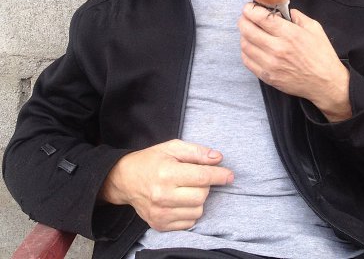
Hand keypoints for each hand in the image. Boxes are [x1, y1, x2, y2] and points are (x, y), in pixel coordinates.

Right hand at [99, 139, 233, 230]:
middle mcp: (163, 196)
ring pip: (198, 211)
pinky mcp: (160, 225)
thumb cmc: (151, 160)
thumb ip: (196, 152)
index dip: (219, 175)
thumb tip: (218, 158)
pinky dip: (190, 212)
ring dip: (198, 199)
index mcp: (167, 173)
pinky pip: (189, 222)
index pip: (202, 177)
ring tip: (185, 189)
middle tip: (195, 177)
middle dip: (205, 185)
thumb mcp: (172, 147)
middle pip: (202, 195)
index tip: (230, 175)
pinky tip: (180, 201)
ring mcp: (161, 213)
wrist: (125, 180)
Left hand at [238, 3, 350, 121]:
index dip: (250, 9)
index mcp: (290, 34)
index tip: (249, 7)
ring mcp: (271, 64)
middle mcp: (278, 49)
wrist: (326, 83)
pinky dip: (246, 51)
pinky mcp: (267, 76)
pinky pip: (247, 61)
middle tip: (246, 17)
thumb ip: (297, 16)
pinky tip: (252, 47)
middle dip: (243, 20)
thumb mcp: (314, 28)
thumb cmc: (322, 56)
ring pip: (245, 45)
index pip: (260, 17)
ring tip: (249, 31)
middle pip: (247, 30)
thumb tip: (283, 10)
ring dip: (243, 35)